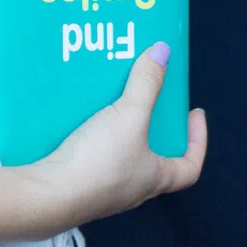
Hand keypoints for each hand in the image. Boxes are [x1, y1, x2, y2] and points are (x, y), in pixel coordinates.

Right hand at [25, 41, 205, 226]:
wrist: (47, 196)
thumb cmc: (100, 161)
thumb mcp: (129, 115)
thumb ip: (147, 83)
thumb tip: (164, 51)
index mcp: (155, 178)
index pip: (190, 168)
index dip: (198, 141)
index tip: (193, 113)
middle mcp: (133, 190)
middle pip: (155, 159)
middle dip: (156, 130)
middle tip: (150, 101)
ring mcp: (103, 192)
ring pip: (122, 158)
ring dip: (122, 132)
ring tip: (114, 102)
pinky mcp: (76, 186)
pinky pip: (92, 159)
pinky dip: (92, 138)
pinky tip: (81, 118)